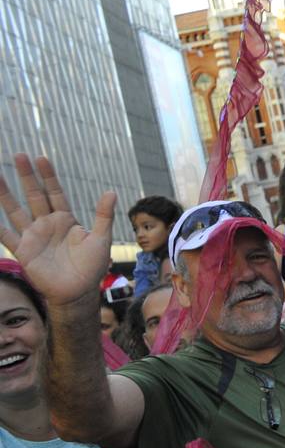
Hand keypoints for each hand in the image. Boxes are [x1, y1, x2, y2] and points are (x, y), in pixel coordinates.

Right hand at [0, 155, 116, 306]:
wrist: (78, 291)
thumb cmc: (92, 266)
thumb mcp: (101, 239)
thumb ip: (104, 216)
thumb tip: (111, 191)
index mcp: (65, 219)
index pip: (55, 192)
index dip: (48, 176)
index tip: (41, 158)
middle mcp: (47, 224)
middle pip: (34, 195)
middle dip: (27, 176)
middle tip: (19, 155)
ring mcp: (33, 236)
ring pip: (15, 211)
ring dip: (5, 195)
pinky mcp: (24, 251)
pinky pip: (7, 236)